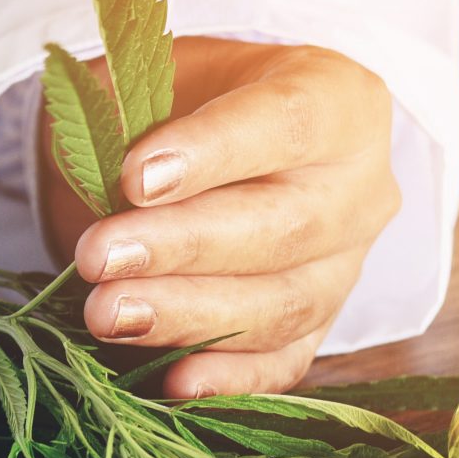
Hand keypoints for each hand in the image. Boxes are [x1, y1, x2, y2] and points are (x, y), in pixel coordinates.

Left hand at [37, 39, 398, 397]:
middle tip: (99, 257)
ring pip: (284, 304)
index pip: (287, 123)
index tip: (133, 178)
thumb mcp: (154, 76)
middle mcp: (359, 187)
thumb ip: (133, 112)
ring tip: (108, 314)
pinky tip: (173, 381)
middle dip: (184, 247)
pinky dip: (231, 378)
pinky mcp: (321, 327)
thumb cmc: (182, 102)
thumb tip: (100, 175)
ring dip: (190, 316)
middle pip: (287, 226)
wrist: (203, 151)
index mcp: (337, 100)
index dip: (213, 152)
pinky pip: (285, 362)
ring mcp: (347, 265)